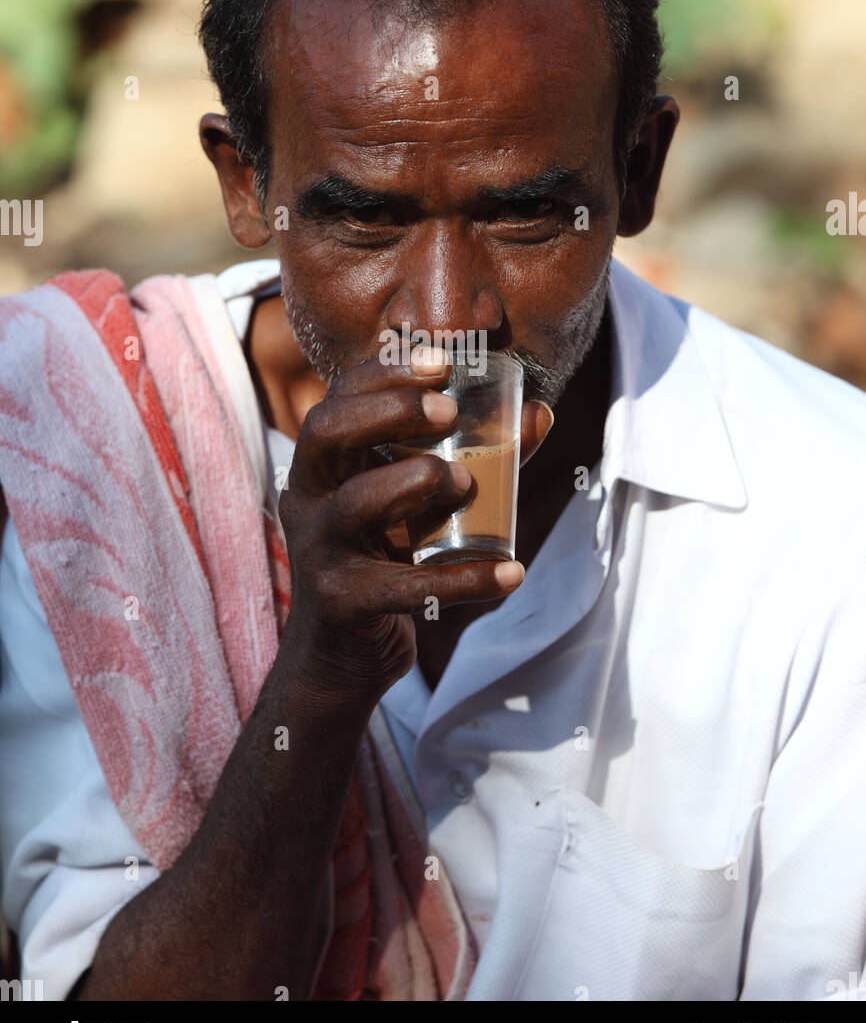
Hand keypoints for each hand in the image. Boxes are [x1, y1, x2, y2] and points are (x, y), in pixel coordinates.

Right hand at [278, 348, 553, 705]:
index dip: (383, 375)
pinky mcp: (342, 603)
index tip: (440, 362)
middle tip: (448, 413)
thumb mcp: (415, 507)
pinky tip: (510, 573)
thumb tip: (539, 415)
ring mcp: (319, 552)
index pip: (337, 399)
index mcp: (323, 466)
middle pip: (326, 434)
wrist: (339, 660)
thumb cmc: (382, 562)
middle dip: (388, 412)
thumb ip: (472, 459)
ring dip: (416, 482)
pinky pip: (402, 587)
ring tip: (466, 484)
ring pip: (354, 503)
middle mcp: (308, 500)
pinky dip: (464, 578)